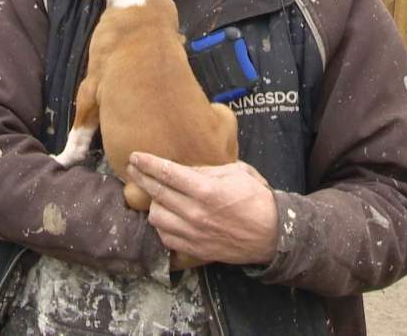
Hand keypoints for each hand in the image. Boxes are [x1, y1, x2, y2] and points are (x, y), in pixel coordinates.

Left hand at [126, 153, 277, 266]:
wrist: (274, 234)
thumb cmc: (256, 199)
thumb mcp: (236, 173)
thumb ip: (206, 170)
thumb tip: (182, 168)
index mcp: (207, 191)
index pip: (167, 174)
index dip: (147, 163)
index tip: (135, 156)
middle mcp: (196, 213)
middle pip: (156, 193)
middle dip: (140, 178)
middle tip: (132, 169)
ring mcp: (194, 234)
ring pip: (156, 217)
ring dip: (153, 204)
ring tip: (157, 196)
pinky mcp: (195, 250)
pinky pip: (165, 237)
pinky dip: (163, 226)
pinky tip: (167, 217)